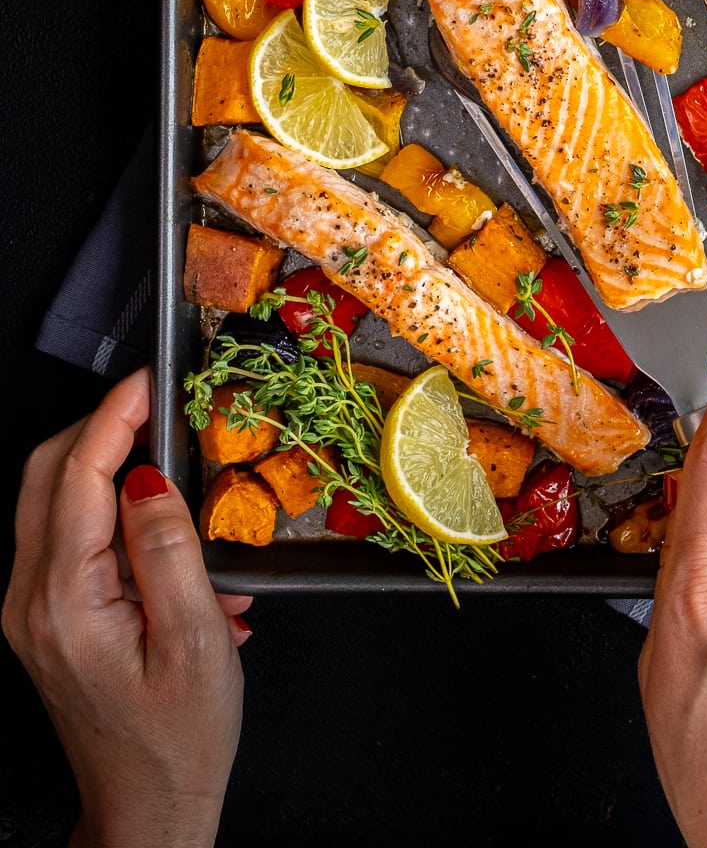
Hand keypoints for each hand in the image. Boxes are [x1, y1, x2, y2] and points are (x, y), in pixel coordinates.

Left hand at [3, 367, 250, 847]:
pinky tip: (170, 537)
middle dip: (102, 426)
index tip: (150, 381)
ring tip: (175, 466)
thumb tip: (147, 476)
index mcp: (64, 602)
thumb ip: (168, 548)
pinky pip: (69, 538)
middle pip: (47, 475)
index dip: (114, 416)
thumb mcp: (196, 641)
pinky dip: (112, 512)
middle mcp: (30, 601)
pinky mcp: (47, 619)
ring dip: (109, 467)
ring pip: (53, 500)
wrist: (148, 811)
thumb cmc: (179, 742)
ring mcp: (32, 610)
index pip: (78, 476)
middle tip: (160, 405)